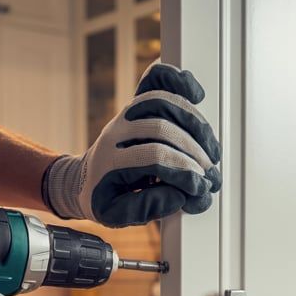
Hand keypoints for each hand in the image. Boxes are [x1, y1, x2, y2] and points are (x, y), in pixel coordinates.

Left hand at [42, 62, 221, 226]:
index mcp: (109, 161)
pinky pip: (155, 80)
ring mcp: (126, 114)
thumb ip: (148, 207)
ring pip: (162, 101)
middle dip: (194, 152)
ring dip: (195, 124)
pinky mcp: (135, 105)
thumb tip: (181, 195)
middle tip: (210, 174)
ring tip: (211, 151)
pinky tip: (197, 94)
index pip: (153, 157)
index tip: (201, 188)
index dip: (183, 172)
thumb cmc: (105, 198)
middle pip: (162, 128)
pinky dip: (177, 80)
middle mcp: (116, 132)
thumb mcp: (117, 215)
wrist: (84, 180)